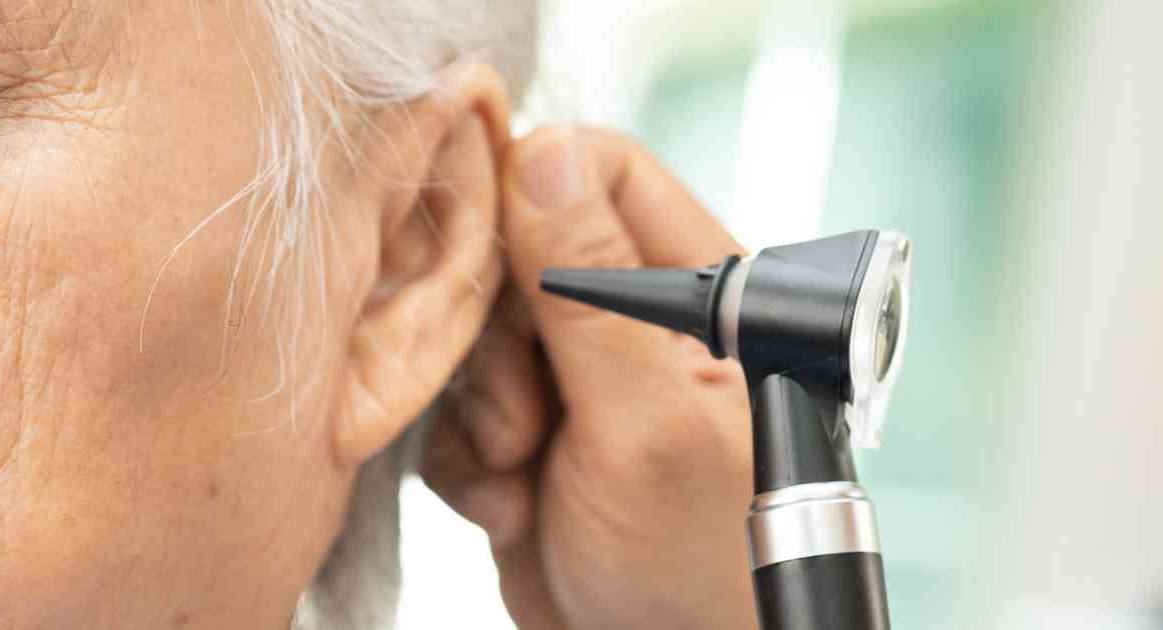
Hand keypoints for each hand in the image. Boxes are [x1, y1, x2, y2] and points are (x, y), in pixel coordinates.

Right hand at [421, 126, 758, 629]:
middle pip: (520, 251)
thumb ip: (592, 294)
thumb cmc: (697, 565)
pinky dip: (469, 462)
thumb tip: (542, 155)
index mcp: (703, 295)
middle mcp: (641, 323)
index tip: (483, 253)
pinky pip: (459, 409)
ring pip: (478, 333)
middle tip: (523, 419)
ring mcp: (581, 381)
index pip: (607, 174)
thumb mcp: (644, 425)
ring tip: (524, 476)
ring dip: (482, 412)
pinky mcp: (530, 439)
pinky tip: (512, 510)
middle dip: (500, 338)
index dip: (533, 193)